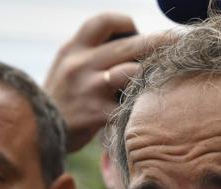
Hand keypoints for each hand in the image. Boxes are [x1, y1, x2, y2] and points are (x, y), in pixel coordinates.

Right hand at [44, 13, 172, 151]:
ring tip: (168, 80)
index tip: (138, 35)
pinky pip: (129, 106)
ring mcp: (88, 88)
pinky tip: (152, 110)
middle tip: (183, 45)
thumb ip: (92, 52)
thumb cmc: (61, 101)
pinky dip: (143, 106)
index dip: (128, 24)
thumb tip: (135, 43)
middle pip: (131, 44)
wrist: (37, 134)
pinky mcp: (95, 114)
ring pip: (133, 72)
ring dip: (153, 76)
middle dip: (162, 43)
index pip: (105, 21)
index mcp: (74, 48)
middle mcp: (80, 63)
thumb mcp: (66, 67)